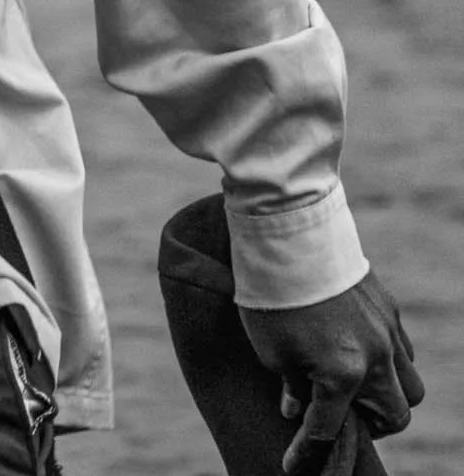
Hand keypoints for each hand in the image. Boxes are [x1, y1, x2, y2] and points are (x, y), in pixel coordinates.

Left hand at [239, 270, 423, 474]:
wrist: (287, 226)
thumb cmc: (271, 291)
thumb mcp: (268, 347)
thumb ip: (288, 383)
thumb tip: (296, 406)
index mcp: (343, 372)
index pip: (327, 429)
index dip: (307, 452)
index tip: (293, 466)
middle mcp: (375, 356)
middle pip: (394, 415)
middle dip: (369, 425)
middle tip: (340, 415)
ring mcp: (387, 329)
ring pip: (409, 383)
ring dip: (386, 393)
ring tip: (354, 385)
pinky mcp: (388, 305)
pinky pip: (402, 347)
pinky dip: (386, 359)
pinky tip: (359, 350)